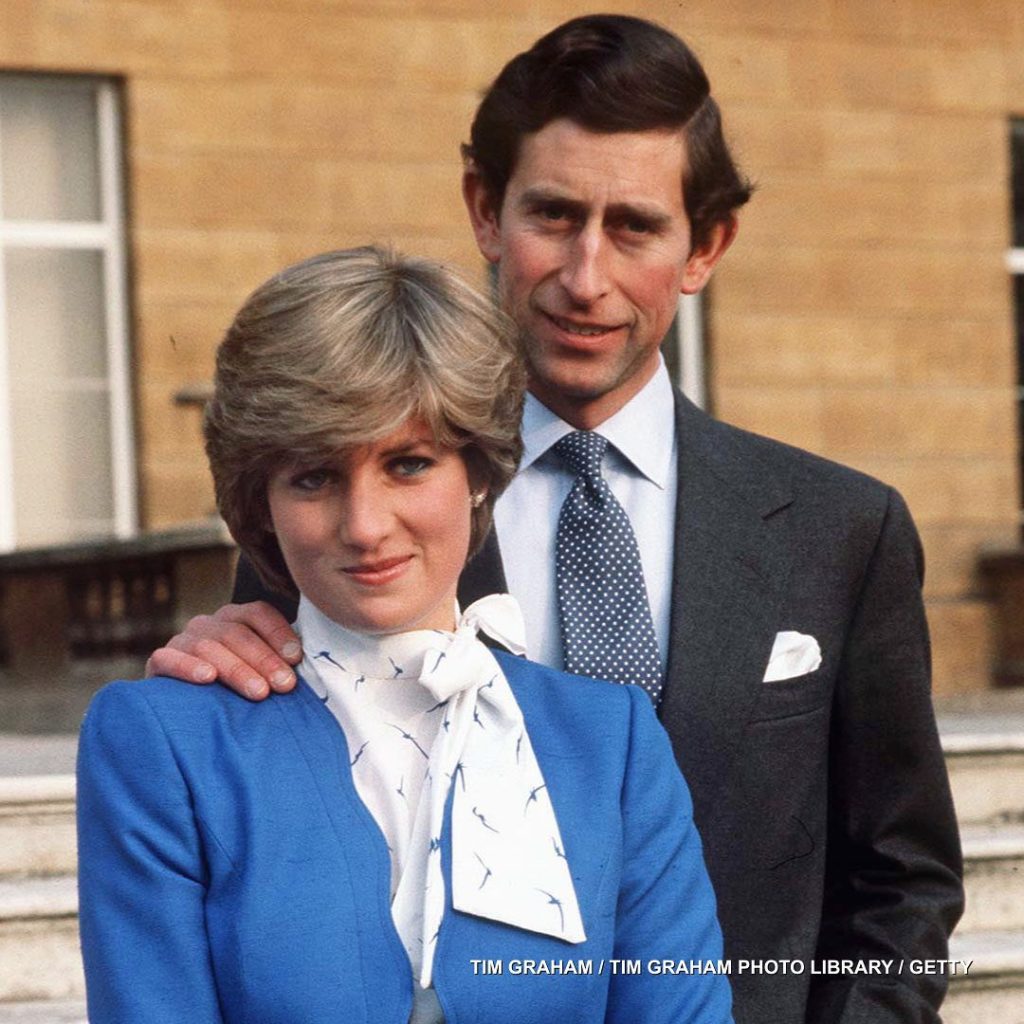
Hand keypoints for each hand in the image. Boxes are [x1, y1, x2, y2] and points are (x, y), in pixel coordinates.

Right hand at [145, 602, 301, 700]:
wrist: (193, 712)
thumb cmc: (241, 687)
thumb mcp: (262, 671)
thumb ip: (282, 661)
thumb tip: (314, 664)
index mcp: (236, 617)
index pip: (258, 613)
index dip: (278, 634)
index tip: (297, 659)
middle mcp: (209, 623)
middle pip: (237, 633)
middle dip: (264, 660)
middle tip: (284, 685)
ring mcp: (183, 640)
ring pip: (208, 646)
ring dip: (236, 669)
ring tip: (258, 692)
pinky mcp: (159, 661)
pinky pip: (168, 658)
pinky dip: (187, 667)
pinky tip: (207, 678)